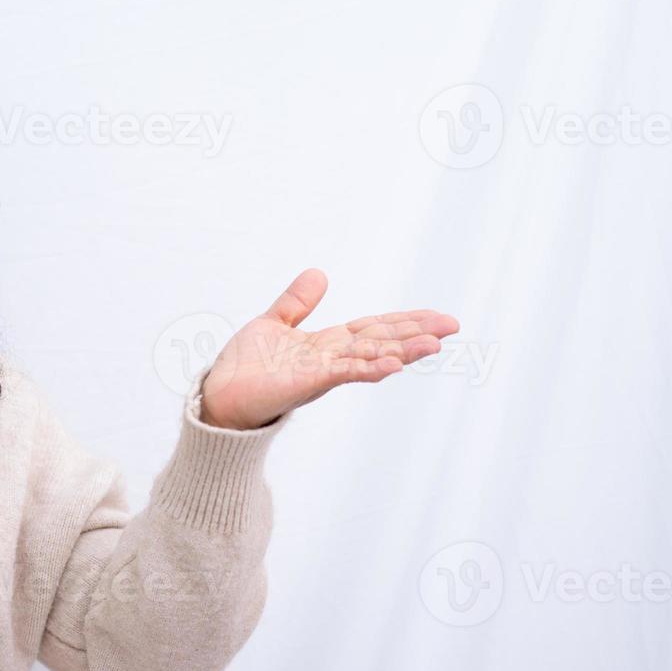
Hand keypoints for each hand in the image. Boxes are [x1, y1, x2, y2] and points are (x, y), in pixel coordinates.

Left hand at [199, 268, 460, 429]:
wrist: (218, 397)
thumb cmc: (243, 368)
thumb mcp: (272, 323)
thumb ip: (296, 302)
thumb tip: (319, 273)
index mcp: (326, 345)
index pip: (373, 328)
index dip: (404, 321)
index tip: (437, 316)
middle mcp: (331, 359)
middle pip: (380, 341)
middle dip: (416, 333)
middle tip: (453, 325)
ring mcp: (322, 372)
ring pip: (369, 358)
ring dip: (402, 351)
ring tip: (435, 344)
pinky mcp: (306, 382)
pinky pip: (343, 372)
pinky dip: (367, 367)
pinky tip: (392, 362)